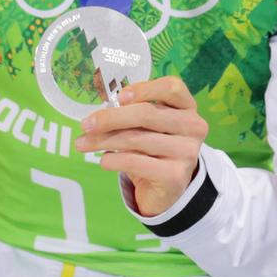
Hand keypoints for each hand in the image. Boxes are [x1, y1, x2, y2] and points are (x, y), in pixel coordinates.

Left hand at [76, 76, 208, 216]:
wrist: (168, 188)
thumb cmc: (155, 147)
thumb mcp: (149, 126)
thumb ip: (133, 114)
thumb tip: (98, 115)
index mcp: (187, 106)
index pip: (172, 87)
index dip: (144, 88)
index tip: (118, 97)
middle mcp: (193, 126)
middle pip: (147, 114)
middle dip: (111, 118)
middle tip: (86, 124)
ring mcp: (186, 152)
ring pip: (136, 139)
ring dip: (104, 140)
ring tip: (83, 143)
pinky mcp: (175, 175)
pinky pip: (135, 162)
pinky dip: (114, 160)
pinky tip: (103, 160)